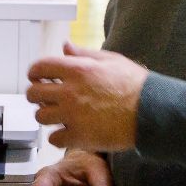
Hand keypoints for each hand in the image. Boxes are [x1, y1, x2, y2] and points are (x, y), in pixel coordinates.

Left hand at [26, 43, 147, 151]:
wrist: (152, 111)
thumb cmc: (135, 85)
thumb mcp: (110, 60)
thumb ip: (83, 54)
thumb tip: (65, 46)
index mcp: (77, 70)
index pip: (39, 67)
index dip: (34, 73)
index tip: (38, 78)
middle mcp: (70, 92)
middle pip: (33, 94)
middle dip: (37, 95)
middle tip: (46, 99)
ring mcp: (73, 115)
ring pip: (40, 117)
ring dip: (47, 116)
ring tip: (58, 116)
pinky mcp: (79, 136)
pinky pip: (54, 139)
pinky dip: (58, 137)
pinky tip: (67, 132)